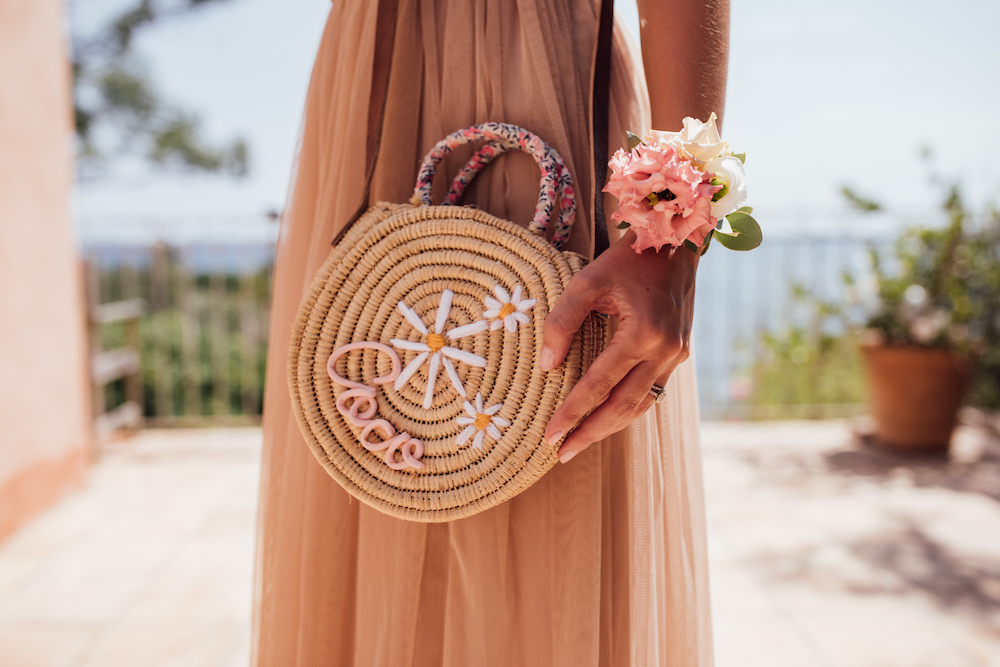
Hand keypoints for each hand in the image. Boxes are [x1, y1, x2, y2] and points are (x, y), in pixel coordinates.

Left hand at [540, 230, 697, 462]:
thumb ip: (562, 322)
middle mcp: (664, 349)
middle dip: (591, 433)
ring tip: (580, 443)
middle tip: (561, 453)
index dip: (572, 412)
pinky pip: (652, 391)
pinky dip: (629, 409)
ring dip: (610, 427)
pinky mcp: (679, 353)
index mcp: (642, 332)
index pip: (599, 384)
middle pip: (623, 406)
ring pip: (641, 404)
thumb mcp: (586, 281)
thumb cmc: (625, 259)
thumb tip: (547, 367)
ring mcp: (676, 354)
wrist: (674, 243)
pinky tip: (608, 419)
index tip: (549, 434)